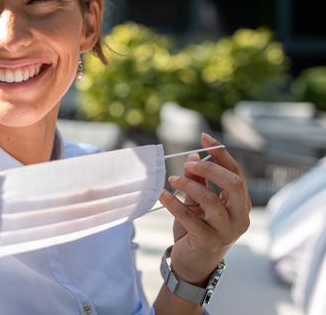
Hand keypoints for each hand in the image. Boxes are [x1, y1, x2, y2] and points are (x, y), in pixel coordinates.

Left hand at [158, 133, 250, 285]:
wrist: (192, 264)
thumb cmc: (196, 229)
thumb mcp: (197, 202)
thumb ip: (198, 182)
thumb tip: (193, 157)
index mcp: (240, 204)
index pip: (236, 173)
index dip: (221, 154)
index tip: (204, 138)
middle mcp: (239, 217)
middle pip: (232, 184)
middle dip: (209, 168)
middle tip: (188, 163)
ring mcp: (226, 231)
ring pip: (211, 200)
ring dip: (189, 185)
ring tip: (172, 180)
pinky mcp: (209, 241)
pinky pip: (190, 217)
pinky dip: (174, 203)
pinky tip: (162, 195)